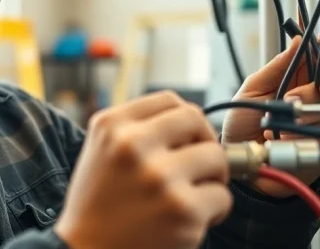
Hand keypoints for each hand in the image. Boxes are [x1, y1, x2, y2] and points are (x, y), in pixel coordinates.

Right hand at [55, 91, 231, 248]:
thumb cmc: (97, 206)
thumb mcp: (101, 150)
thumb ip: (135, 128)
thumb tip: (189, 122)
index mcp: (111, 126)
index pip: (169, 100)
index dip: (184, 120)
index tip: (185, 139)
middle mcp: (133, 145)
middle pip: (196, 120)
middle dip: (205, 142)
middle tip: (198, 164)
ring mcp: (160, 177)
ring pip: (216, 157)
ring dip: (213, 177)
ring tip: (194, 193)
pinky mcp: (182, 210)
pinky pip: (222, 197)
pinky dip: (213, 210)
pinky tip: (188, 219)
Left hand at [221, 36, 319, 197]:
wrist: (246, 163)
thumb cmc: (243, 126)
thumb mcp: (251, 91)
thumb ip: (276, 68)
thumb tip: (296, 41)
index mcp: (293, 79)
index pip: (318, 58)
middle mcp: (310, 95)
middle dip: (314, 88)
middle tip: (292, 99)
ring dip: (305, 116)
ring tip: (280, 125)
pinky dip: (306, 134)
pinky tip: (288, 138)